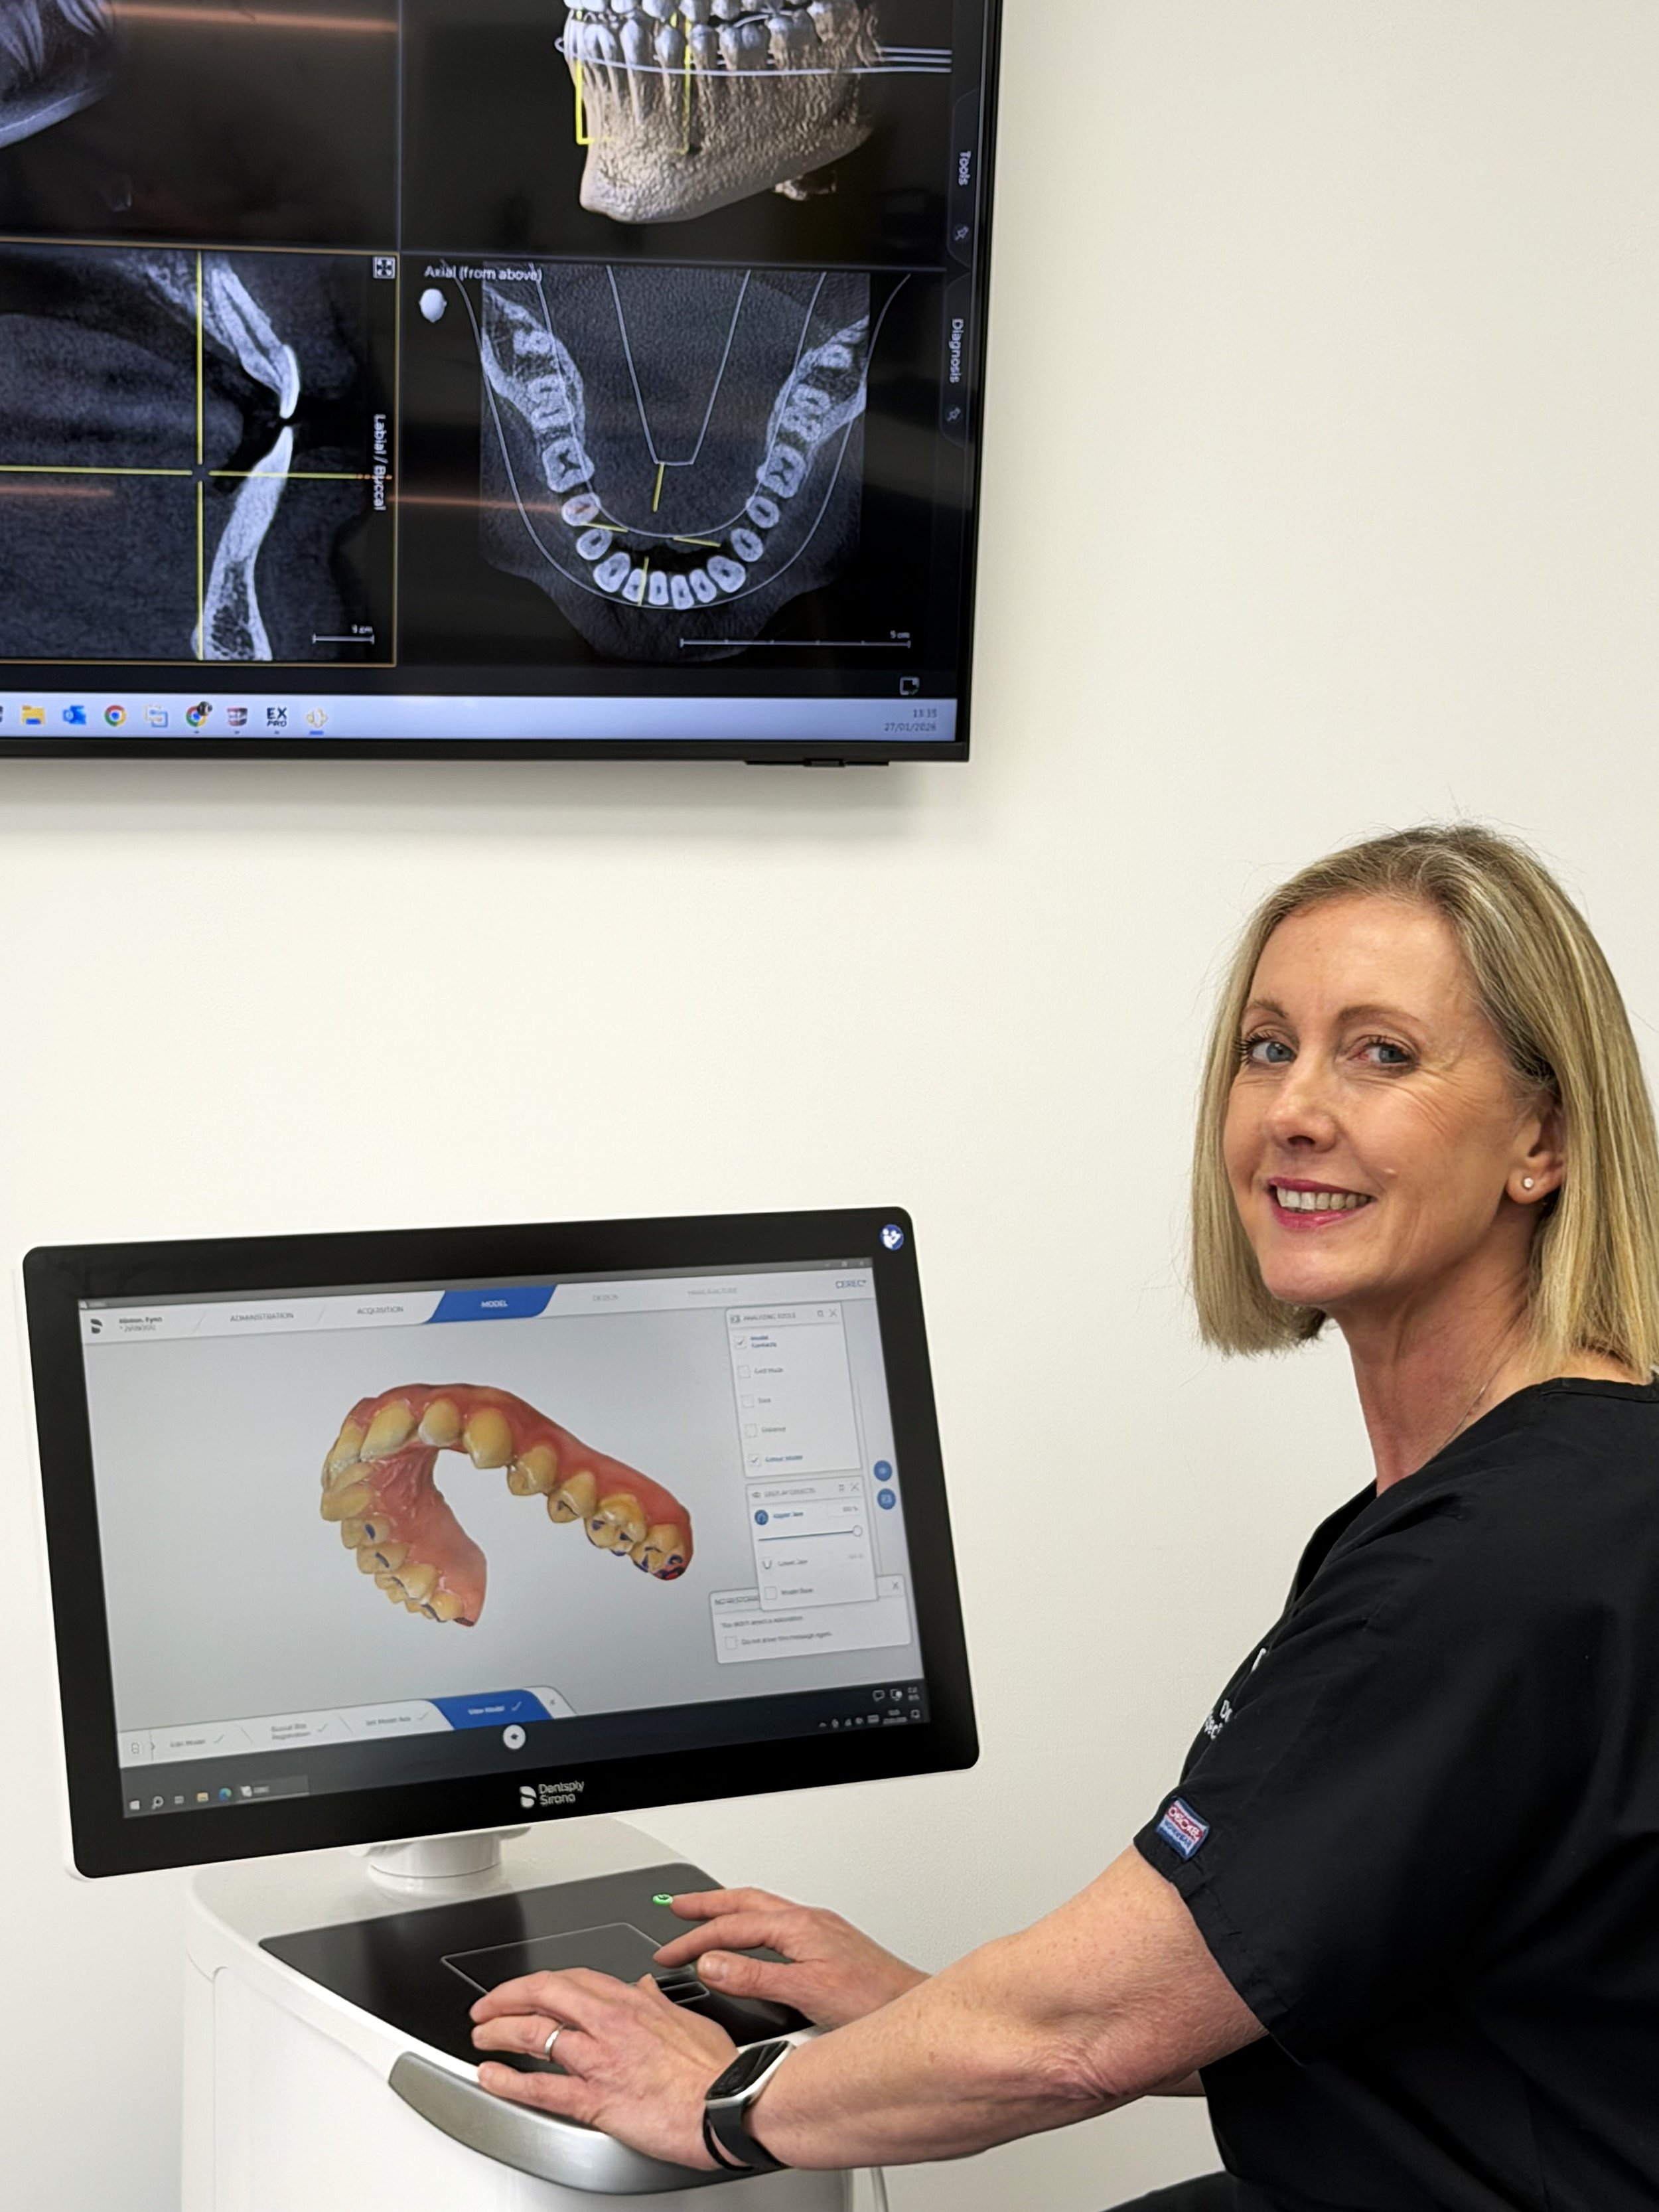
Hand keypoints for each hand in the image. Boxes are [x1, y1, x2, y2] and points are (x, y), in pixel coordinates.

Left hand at [470, 1967, 734, 2168]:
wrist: (727, 2104)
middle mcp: (610, 2022)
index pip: (573, 1978)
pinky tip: (490, 2077)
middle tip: (487, 2007)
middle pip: (543, 1994)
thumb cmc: (715, 2069)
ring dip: (499, 2032)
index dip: (540, 1981)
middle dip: (506, 1997)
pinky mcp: (595, 2099)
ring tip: (481, 2036)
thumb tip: (644, 1988)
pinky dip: (508, 2080)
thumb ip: (658, 2001)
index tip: (528, 1988)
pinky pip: (541, 2087)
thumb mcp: (688, 2018)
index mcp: (633, 2001)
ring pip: (535, 2034)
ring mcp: (599, 2059)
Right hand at [653, 1887, 927, 2027]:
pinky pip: (778, 1924)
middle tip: (675, 1907)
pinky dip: (752, 1926)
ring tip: (704, 1917)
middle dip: (708, 1904)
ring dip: (730, 1911)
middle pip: (747, 1902)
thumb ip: (755, 1977)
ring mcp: (821, 1931)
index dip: (695, 1937)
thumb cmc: (873, 2002)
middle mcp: (810, 1922)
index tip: (668, 1951)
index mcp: (800, 1927)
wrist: (913, 2009)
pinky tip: (751, 1942)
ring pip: (764, 1910)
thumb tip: (711, 1962)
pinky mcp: (829, 1946)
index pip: (734, 1925)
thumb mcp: (805, 1993)